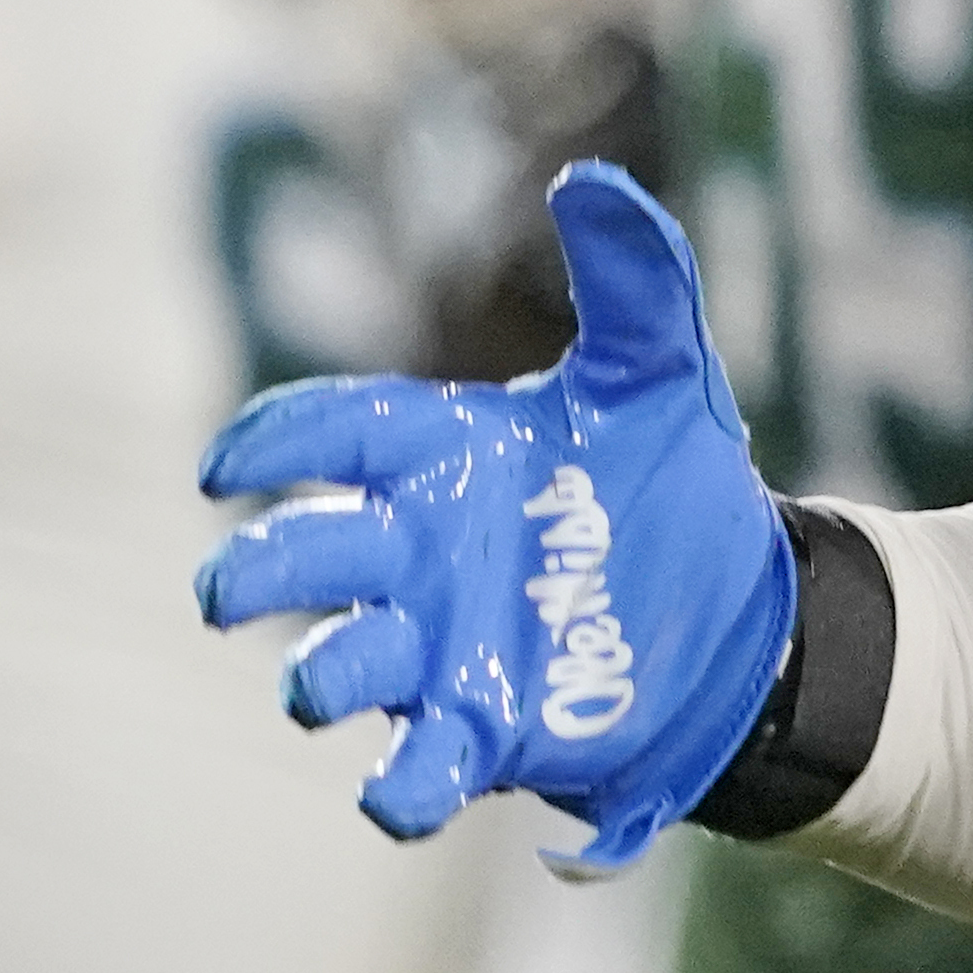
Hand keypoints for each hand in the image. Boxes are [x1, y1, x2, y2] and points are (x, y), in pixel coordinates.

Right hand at [195, 164, 794, 872]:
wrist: (748, 605)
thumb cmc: (675, 481)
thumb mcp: (665, 372)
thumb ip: (634, 278)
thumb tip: (589, 182)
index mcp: (444, 457)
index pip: (333, 432)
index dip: (271, 442)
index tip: (224, 467)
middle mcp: (418, 556)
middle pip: (301, 561)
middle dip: (256, 573)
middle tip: (232, 589)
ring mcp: (440, 651)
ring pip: (338, 675)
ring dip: (319, 680)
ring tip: (320, 682)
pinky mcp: (485, 735)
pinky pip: (414, 778)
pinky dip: (408, 790)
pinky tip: (413, 790)